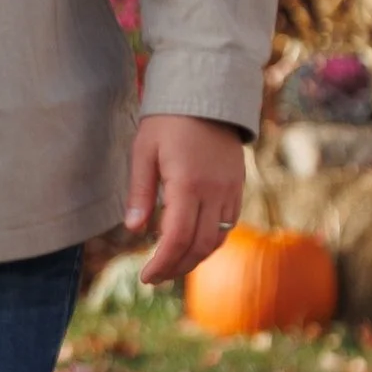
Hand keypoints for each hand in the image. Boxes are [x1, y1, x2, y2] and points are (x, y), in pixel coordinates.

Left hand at [124, 114, 245, 287]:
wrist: (207, 93)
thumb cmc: (167, 120)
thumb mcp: (143, 152)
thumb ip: (140, 193)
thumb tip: (134, 231)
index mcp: (187, 184)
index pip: (176, 238)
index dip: (162, 263)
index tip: (146, 277)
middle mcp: (214, 191)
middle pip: (199, 246)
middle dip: (176, 267)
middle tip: (155, 277)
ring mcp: (230, 189)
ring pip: (218, 239)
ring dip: (195, 258)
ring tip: (172, 266)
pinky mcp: (237, 185)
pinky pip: (228, 224)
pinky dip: (211, 240)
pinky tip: (192, 244)